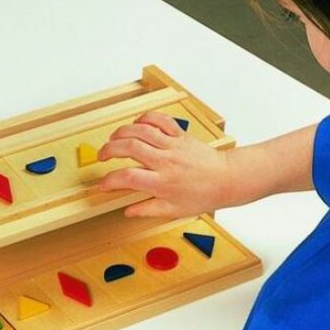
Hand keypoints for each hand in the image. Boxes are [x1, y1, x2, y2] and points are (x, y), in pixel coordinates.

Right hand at [98, 112, 230, 217]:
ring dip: (122, 132)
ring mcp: (173, 146)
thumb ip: (148, 209)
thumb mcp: (174, 210)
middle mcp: (165, 162)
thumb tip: (128, 211)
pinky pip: (160, 120)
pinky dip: (145, 119)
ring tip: (114, 139)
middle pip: (129, 148)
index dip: (109, 180)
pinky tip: (137, 125)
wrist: (227, 179)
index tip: (103, 185)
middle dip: (109, 149)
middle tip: (102, 156)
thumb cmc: (203, 195)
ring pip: (141, 130)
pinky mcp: (180, 135)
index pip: (127, 178)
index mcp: (162, 183)